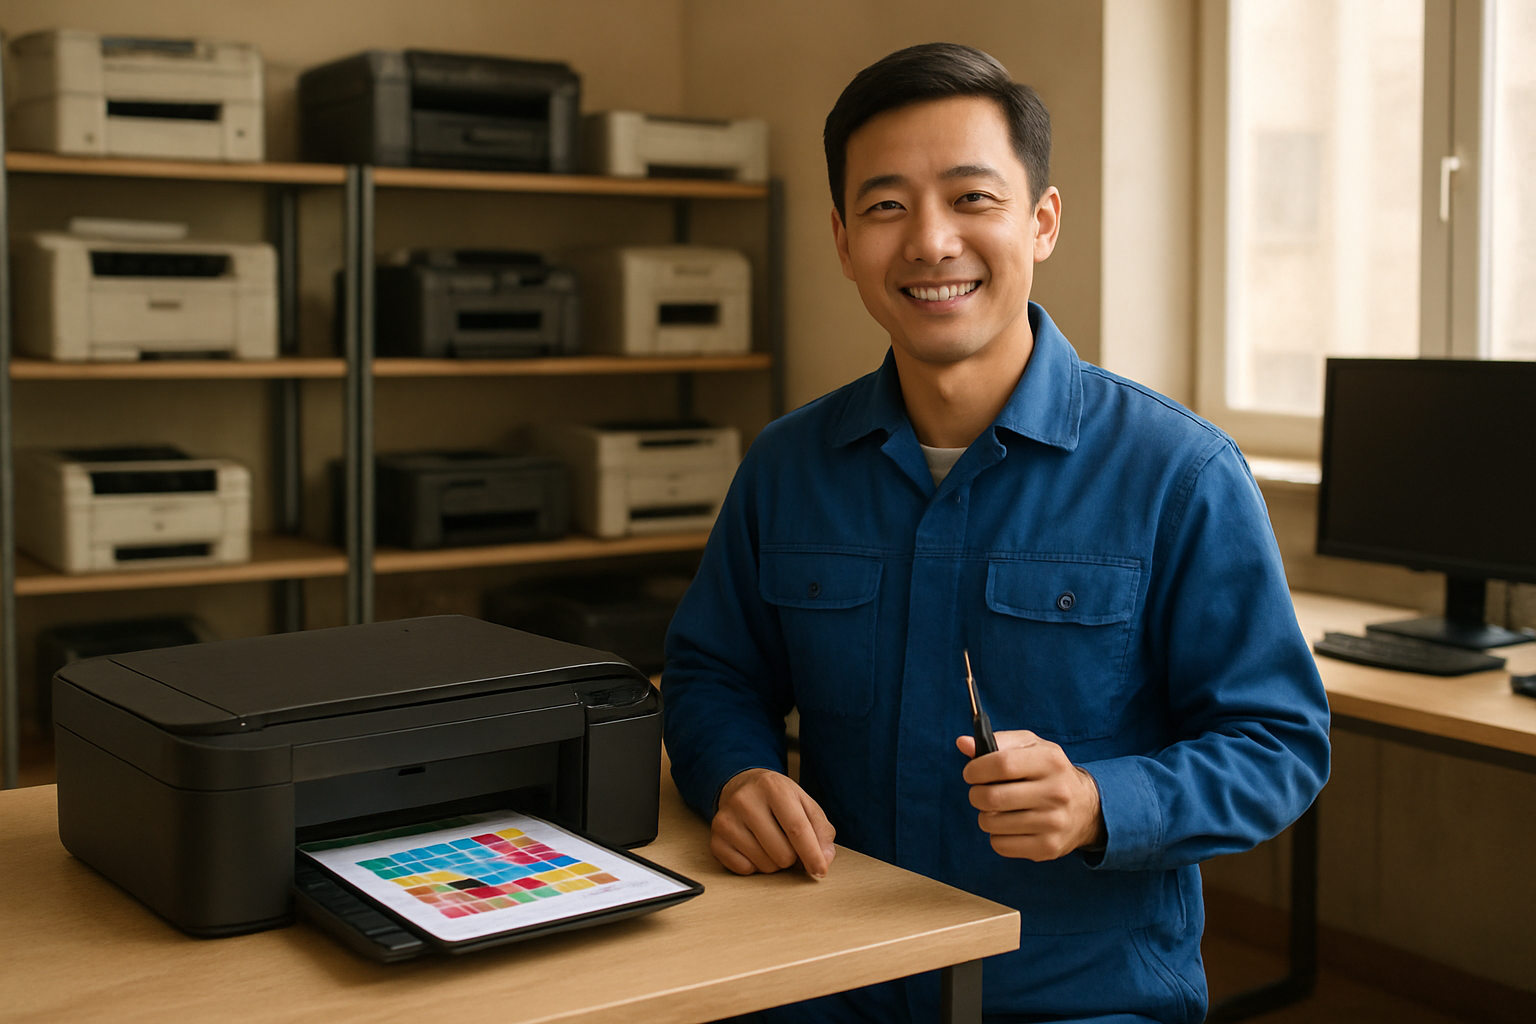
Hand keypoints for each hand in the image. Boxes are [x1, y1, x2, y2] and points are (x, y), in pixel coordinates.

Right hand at [711, 768, 836, 878]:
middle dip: (792, 857)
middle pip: (782, 853)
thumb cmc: (778, 799)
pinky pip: (744, 870)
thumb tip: (824, 860)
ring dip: (774, 862)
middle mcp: (745, 801)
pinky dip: (755, 866)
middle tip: (787, 842)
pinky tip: (753, 847)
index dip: (812, 854)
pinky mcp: (716, 839)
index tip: (821, 870)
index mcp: (773, 787)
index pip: (797, 829)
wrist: (741, 787)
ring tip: (770, 842)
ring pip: (764, 865)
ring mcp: (726, 820)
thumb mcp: (804, 803)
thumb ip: (821, 830)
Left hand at [956, 730, 1105, 860]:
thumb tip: (963, 743)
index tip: (971, 773)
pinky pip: (1000, 845)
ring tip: (998, 809)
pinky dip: (996, 836)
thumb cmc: (1049, 772)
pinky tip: (1009, 826)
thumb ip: (997, 741)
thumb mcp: (1031, 747)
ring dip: (985, 815)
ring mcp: (1053, 823)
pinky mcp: (1048, 847)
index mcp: (1050, 761)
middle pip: (991, 797)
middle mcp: (1055, 793)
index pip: (1000, 764)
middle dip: (976, 794)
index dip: (976, 769)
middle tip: (981, 792)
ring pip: (991, 823)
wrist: (1087, 808)